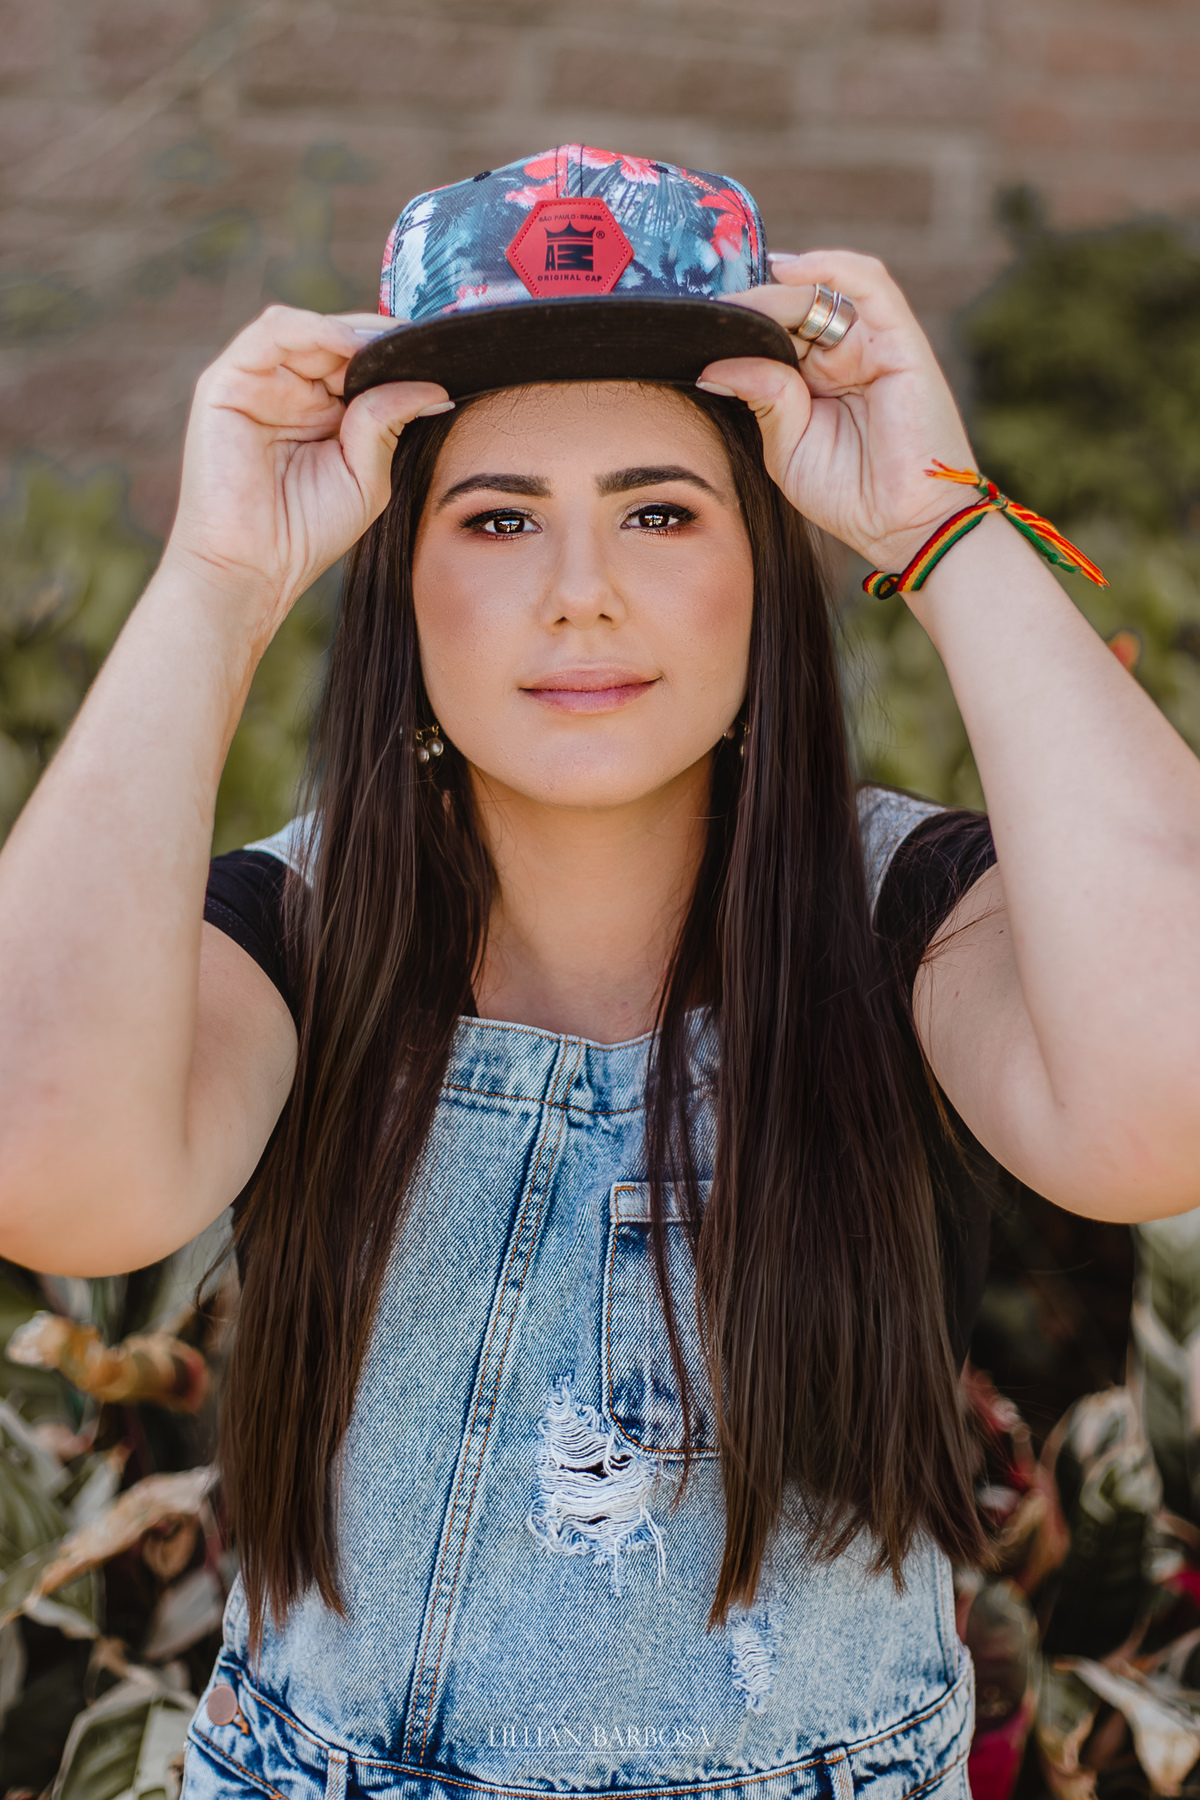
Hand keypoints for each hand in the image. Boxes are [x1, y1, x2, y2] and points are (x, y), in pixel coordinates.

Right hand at [162, 306, 449, 643]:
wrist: (254, 568)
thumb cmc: (305, 532)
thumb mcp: (366, 474)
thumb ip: (389, 422)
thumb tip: (433, 386)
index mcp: (319, 412)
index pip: (357, 362)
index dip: (395, 354)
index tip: (441, 355)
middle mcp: (287, 391)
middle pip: (335, 339)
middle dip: (379, 339)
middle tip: (424, 345)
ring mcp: (256, 384)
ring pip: (306, 329)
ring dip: (351, 332)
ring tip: (390, 347)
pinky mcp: (226, 383)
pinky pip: (271, 333)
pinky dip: (314, 329)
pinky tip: (351, 347)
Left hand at [701, 252, 974, 572]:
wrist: (901, 526)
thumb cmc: (850, 496)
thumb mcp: (786, 446)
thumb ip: (762, 397)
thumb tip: (716, 363)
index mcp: (817, 380)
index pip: (776, 332)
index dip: (740, 323)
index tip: (698, 324)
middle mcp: (845, 355)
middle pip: (794, 307)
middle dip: (752, 307)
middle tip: (713, 314)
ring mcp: (874, 345)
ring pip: (823, 291)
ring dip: (779, 292)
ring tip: (743, 305)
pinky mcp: (901, 340)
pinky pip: (868, 283)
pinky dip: (829, 266)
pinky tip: (784, 271)